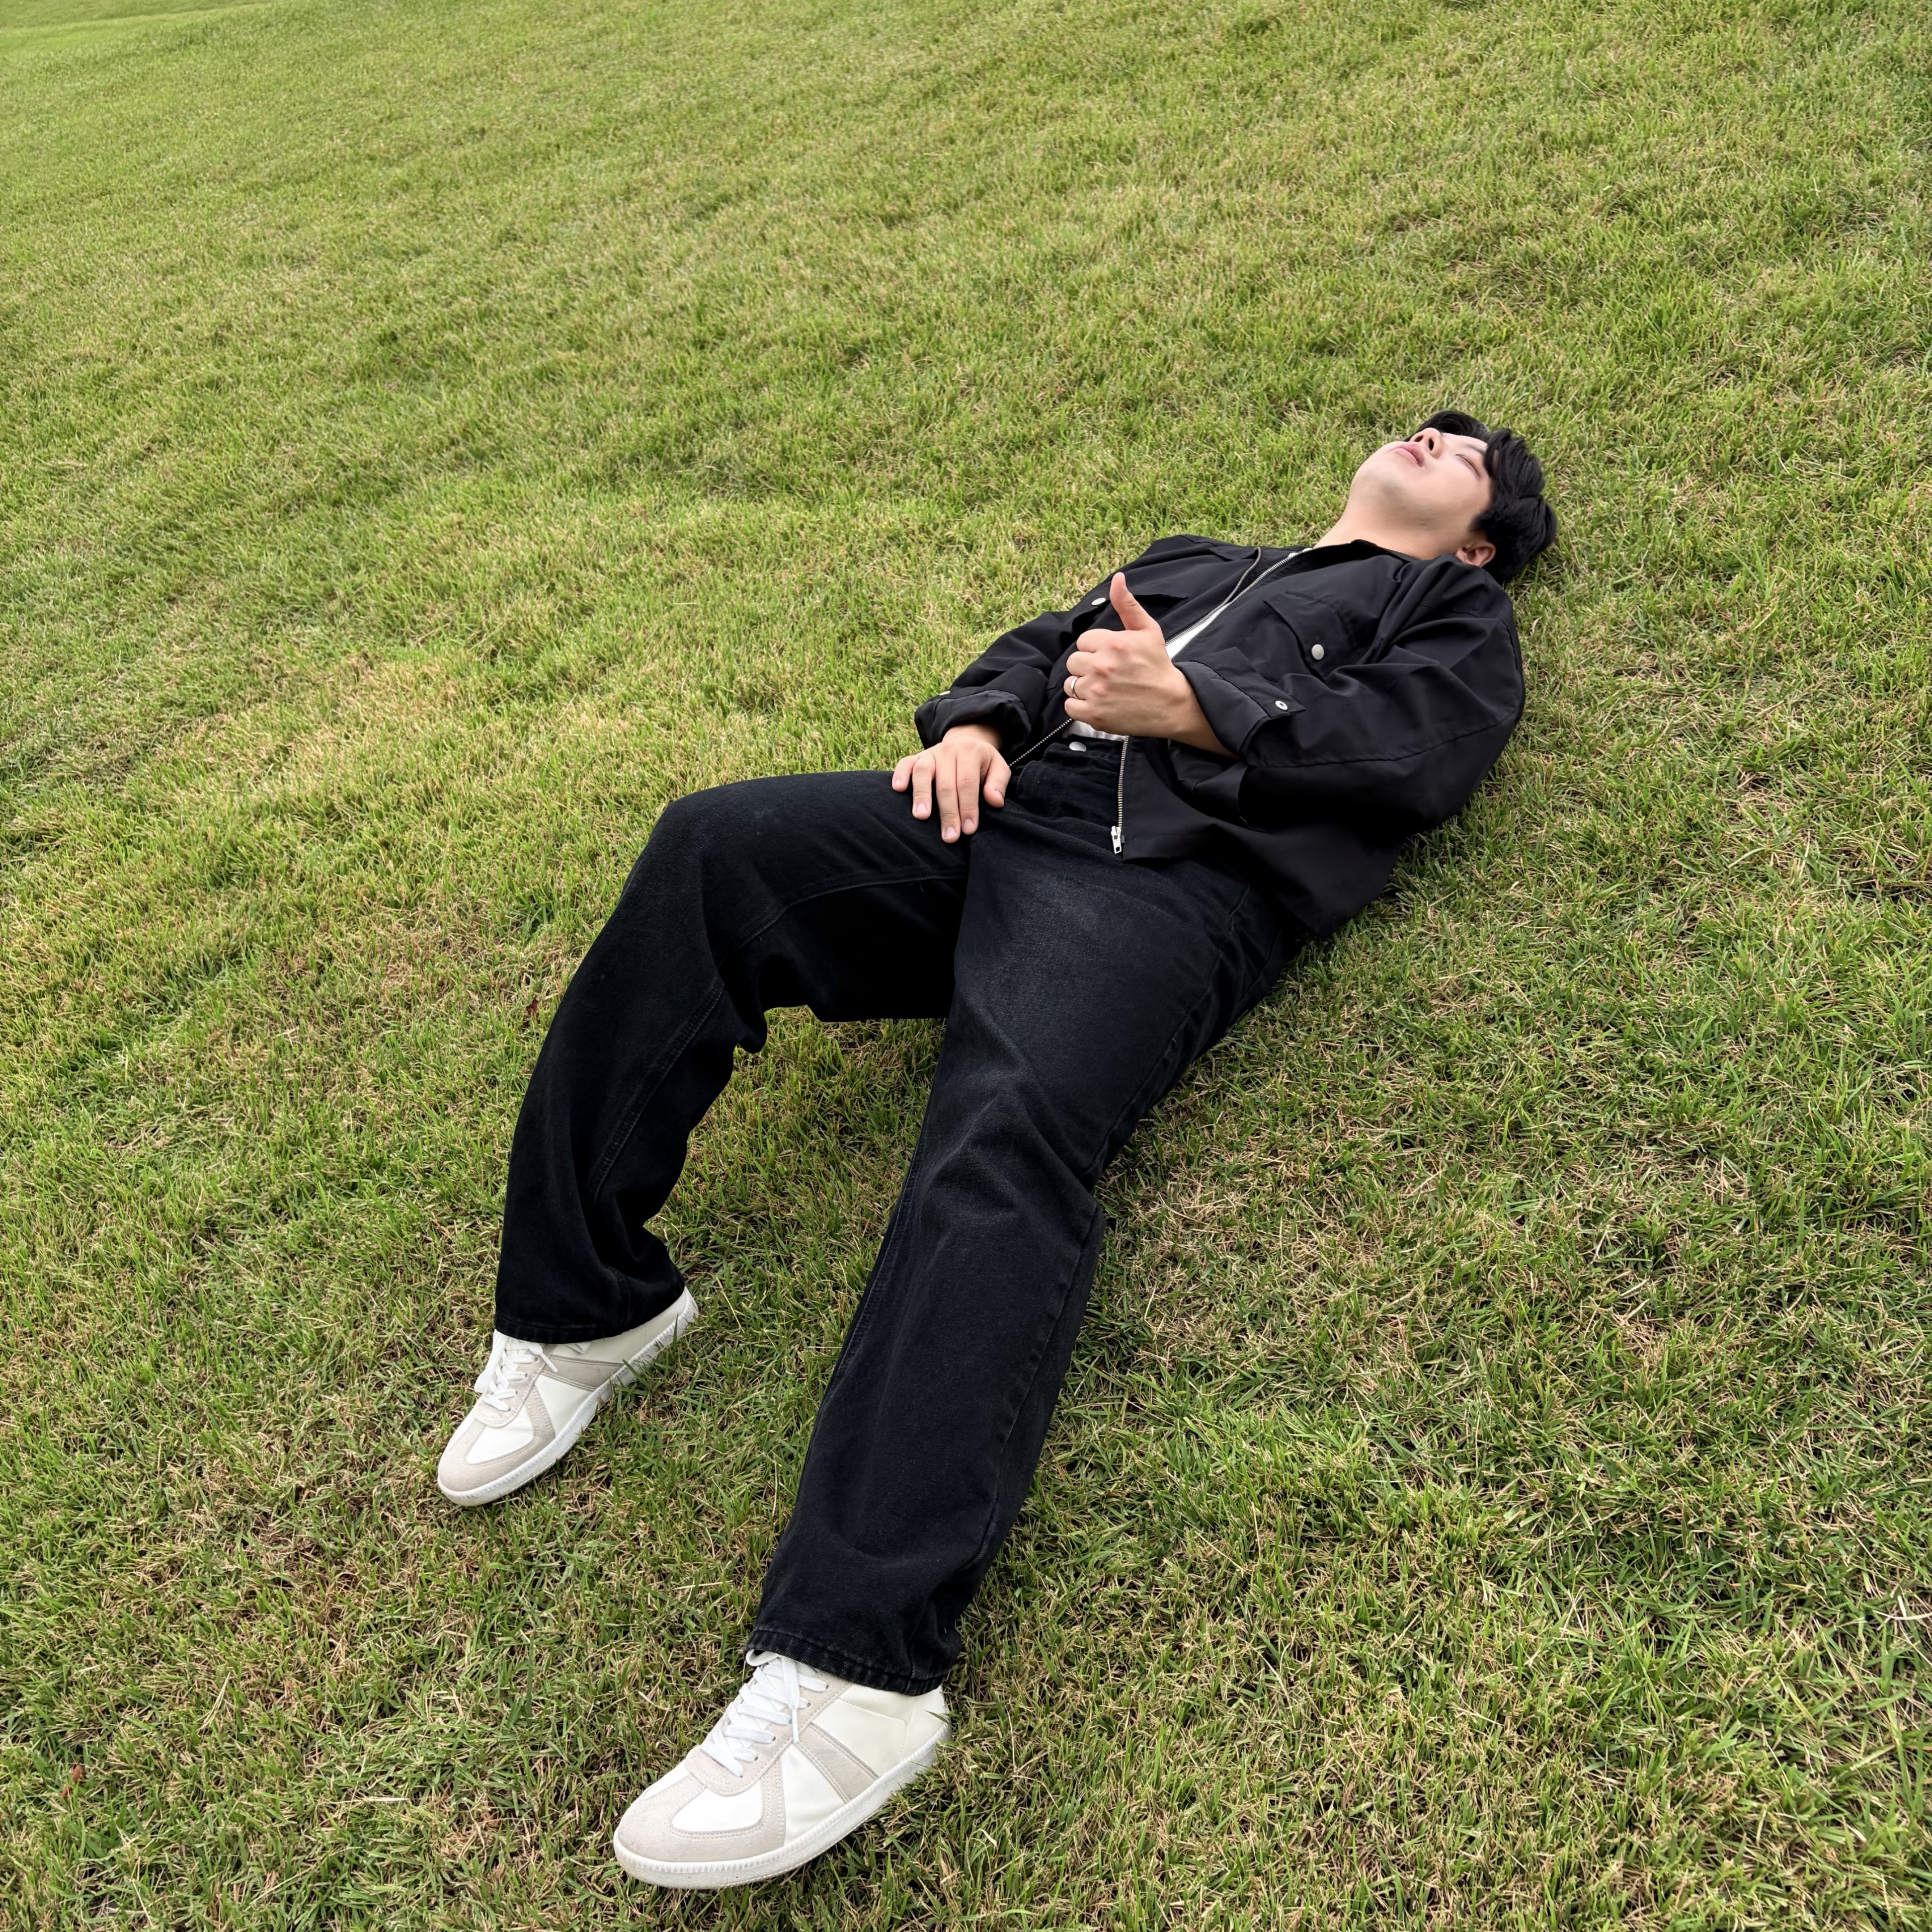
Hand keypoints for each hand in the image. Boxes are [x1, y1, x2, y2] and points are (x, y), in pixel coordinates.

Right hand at [892, 722, 1009, 840]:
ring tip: (922, 817)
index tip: (968, 829)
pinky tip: (898, 789)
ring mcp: (930, 753)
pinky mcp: (915, 757)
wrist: (965, 743)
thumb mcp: (998, 768)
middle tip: (949, 836)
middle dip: (948, 812)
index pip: (967, 783)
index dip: (968, 807)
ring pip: (923, 772)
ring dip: (922, 795)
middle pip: (946, 783)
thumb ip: (998, 784)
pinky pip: (905, 764)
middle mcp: (948, 751)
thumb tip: (995, 801)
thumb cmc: (982, 764)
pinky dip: (900, 775)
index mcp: (970, 752)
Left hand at [1064, 575, 1229, 753]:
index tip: (1111, 657)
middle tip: (1108, 674)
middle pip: (1073, 662)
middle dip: (1088, 666)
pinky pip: (1070, 706)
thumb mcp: (1147, 630)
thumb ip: (1127, 604)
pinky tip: (1098, 702)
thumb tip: (1117, 578)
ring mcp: (1096, 691)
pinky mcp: (1093, 713)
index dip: (1096, 649)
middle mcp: (1101, 666)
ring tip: (1104, 689)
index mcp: (1112, 643)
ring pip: (1070, 684)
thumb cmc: (1158, 666)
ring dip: (1083, 686)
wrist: (1171, 704)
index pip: (1083, 641)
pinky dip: (1081, 706)